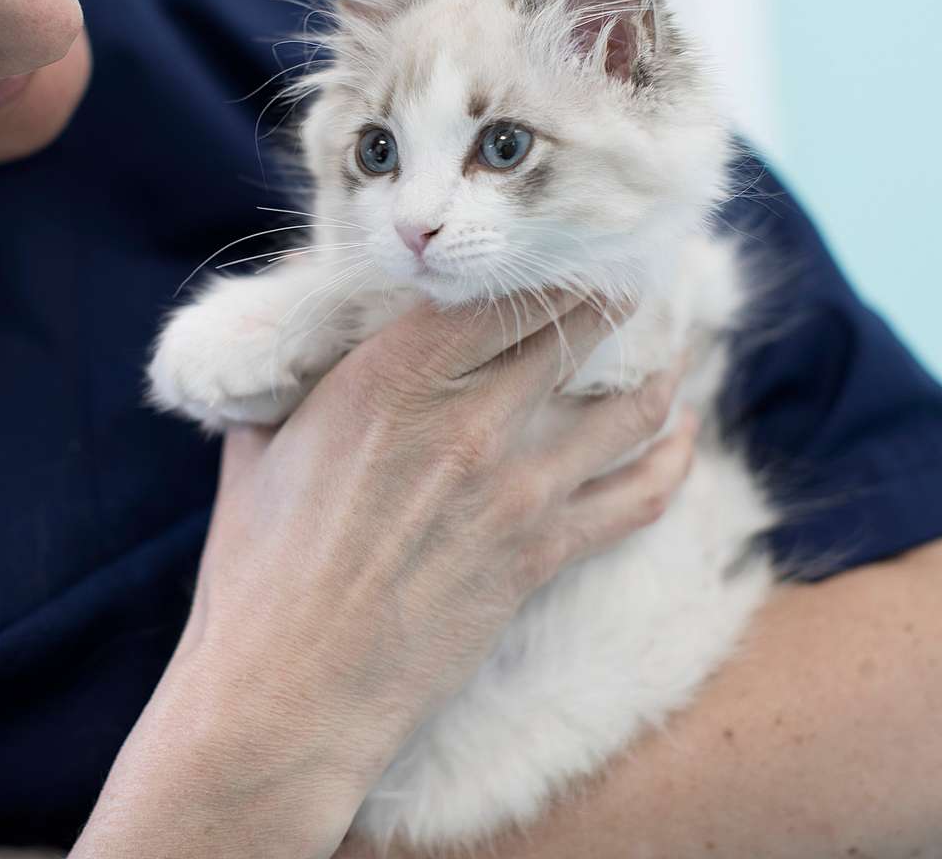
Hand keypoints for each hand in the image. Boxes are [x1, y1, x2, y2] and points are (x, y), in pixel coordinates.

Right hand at [77, 292, 694, 858]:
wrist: (288, 694)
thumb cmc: (257, 572)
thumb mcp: (261, 448)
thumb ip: (299, 382)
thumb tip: (309, 340)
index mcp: (389, 376)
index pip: (498, 290)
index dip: (546, 263)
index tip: (567, 247)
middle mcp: (467, 419)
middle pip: (574, 331)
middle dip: (612, 297)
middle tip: (633, 279)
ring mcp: (515, 488)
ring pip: (626, 408)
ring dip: (660, 371)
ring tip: (675, 349)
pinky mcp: (541, 554)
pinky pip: (639, 496)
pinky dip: (672, 459)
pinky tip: (684, 435)